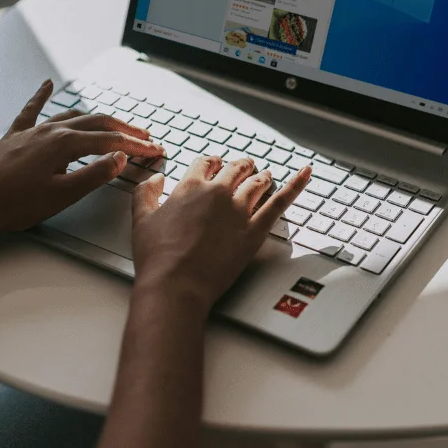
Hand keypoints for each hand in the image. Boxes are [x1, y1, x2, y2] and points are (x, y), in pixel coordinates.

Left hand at [0, 80, 164, 236]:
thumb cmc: (15, 205)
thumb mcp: (63, 195)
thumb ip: (95, 174)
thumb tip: (120, 158)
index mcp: (64, 144)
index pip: (111, 142)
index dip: (137, 146)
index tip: (155, 150)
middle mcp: (50, 131)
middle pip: (97, 123)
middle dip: (125, 129)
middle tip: (145, 137)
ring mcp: (32, 131)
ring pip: (72, 115)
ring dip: (97, 118)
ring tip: (114, 123)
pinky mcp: (15, 136)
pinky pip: (32, 110)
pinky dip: (42, 95)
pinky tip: (47, 84)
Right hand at [130, 155, 310, 317]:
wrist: (176, 285)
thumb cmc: (157, 258)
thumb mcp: (141, 219)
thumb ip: (145, 193)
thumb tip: (154, 179)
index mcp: (189, 187)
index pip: (205, 164)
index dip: (210, 163)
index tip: (213, 164)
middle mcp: (217, 193)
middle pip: (234, 169)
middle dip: (240, 166)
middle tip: (244, 166)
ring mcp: (239, 210)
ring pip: (257, 183)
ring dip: (261, 176)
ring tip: (266, 175)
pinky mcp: (255, 230)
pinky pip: (280, 202)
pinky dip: (296, 185)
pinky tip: (306, 173)